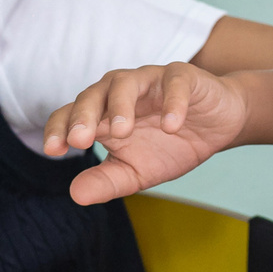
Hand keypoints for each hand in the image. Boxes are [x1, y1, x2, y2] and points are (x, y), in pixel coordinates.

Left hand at [44, 62, 251, 205]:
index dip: (59, 128)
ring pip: (125, 82)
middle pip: (93, 94)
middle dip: (83, 115)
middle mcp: (120, 92)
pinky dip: (172, 102)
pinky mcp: (182, 76)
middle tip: (80, 139)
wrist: (218, 126)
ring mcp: (150, 81)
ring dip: (120, 105)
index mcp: (103, 114)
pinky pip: (173, 82)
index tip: (53, 150)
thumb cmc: (172, 144)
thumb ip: (107, 181)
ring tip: (122, 132)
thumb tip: (74, 195)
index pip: (71, 115)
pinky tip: (171, 124)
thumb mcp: (138, 172)